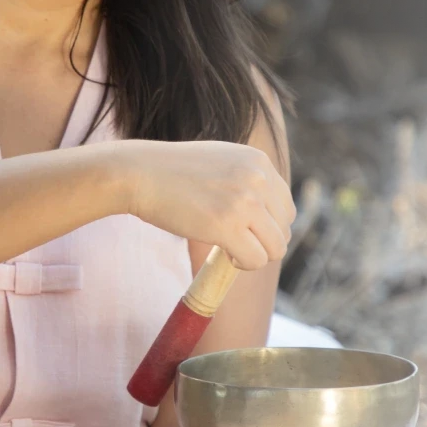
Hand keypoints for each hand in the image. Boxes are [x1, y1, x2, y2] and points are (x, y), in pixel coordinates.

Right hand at [115, 140, 295, 270]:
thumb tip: (267, 215)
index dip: (269, 226)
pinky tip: (224, 255)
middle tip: (237, 243)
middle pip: (285, 228)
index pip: (286, 206)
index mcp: (259, 161)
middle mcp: (258, 178)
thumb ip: (247, 179)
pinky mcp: (227, 225)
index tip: (247, 231)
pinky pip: (254, 259)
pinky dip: (241, 265)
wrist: (139, 173)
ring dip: (255, 256)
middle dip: (264, 242)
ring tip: (231, 250)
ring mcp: (244, 201)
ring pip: (275, 248)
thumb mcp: (221, 161)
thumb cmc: (173, 171)